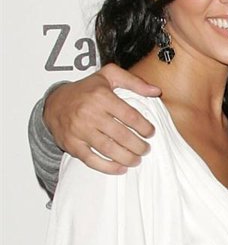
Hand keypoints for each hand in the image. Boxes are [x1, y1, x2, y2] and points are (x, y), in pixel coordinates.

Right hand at [44, 64, 158, 173]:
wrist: (53, 102)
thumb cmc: (86, 89)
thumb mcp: (109, 76)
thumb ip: (134, 81)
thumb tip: (156, 91)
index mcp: (101, 96)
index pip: (130, 116)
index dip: (144, 127)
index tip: (150, 133)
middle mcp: (89, 113)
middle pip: (121, 135)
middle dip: (138, 146)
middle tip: (146, 149)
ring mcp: (79, 130)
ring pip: (108, 149)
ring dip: (127, 158)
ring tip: (137, 159)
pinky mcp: (71, 144)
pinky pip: (91, 160)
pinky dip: (107, 167)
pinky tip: (120, 168)